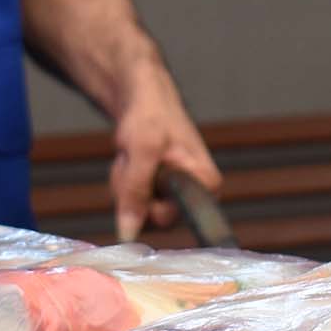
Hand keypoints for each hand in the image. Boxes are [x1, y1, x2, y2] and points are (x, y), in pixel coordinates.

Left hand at [105, 70, 220, 242]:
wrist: (141, 97)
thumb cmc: (151, 116)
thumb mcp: (143, 151)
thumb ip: (137, 193)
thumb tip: (128, 233)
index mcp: (206, 185)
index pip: (177, 219)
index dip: (152, 205)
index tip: (147, 174)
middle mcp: (196, 195)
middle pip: (156, 219)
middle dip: (134, 191)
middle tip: (132, 161)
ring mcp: (175, 195)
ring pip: (140, 212)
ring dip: (125, 186)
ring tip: (131, 156)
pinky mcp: (159, 192)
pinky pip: (134, 203)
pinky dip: (124, 184)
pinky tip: (129, 161)